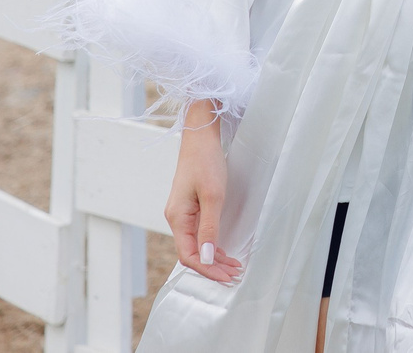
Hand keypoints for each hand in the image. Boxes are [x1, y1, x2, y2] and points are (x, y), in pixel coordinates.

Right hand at [167, 103, 240, 284]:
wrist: (201, 136)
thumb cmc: (206, 162)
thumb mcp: (213, 196)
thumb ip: (209, 228)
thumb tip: (208, 257)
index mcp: (177, 218)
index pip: (188, 255)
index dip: (207, 269)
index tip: (227, 276)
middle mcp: (177, 219)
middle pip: (192, 253)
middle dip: (212, 267)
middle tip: (235, 275)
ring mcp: (183, 214)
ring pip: (196, 245)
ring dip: (214, 257)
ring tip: (234, 267)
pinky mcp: (191, 208)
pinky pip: (199, 234)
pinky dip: (212, 244)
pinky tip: (225, 250)